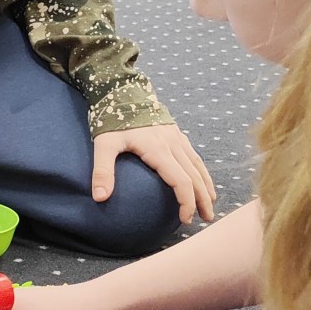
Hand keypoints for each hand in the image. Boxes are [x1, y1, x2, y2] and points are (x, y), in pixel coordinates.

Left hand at [92, 125, 215, 223]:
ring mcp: (177, 138)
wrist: (123, 90)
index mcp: (158, 150)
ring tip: (211, 203)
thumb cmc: (112, 119)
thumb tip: (100, 198)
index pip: (181, 181)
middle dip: (202, 199)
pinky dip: (201, 171)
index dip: (186, 202)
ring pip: (198, 165)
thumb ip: (102, 171)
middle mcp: (173, 144)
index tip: (184, 219)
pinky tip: (202, 180)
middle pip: (194, 176)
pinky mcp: (176, 133)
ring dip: (206, 186)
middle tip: (206, 219)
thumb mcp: (103, 144)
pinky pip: (194, 156)